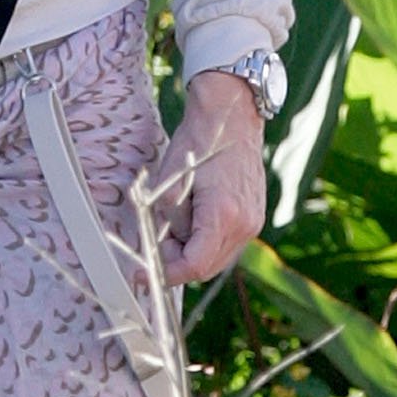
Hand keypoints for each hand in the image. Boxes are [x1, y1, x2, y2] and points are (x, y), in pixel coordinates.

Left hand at [145, 69, 266, 285]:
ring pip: (217, 258)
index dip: (166, 275)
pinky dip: (205, 242)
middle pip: (207, 268)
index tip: (142, 276)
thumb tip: (158, 251)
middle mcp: (245, 225)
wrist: (230, 120)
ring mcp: (253, 222)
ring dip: (190, 253)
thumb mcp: (168, 185)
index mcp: (223, 216)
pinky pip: (226, 244)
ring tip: (172, 225)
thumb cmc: (195, 146)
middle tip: (155, 242)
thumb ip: (166, 224)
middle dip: (176, 263)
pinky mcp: (254, 217)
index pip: (194, 266)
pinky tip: (190, 221)